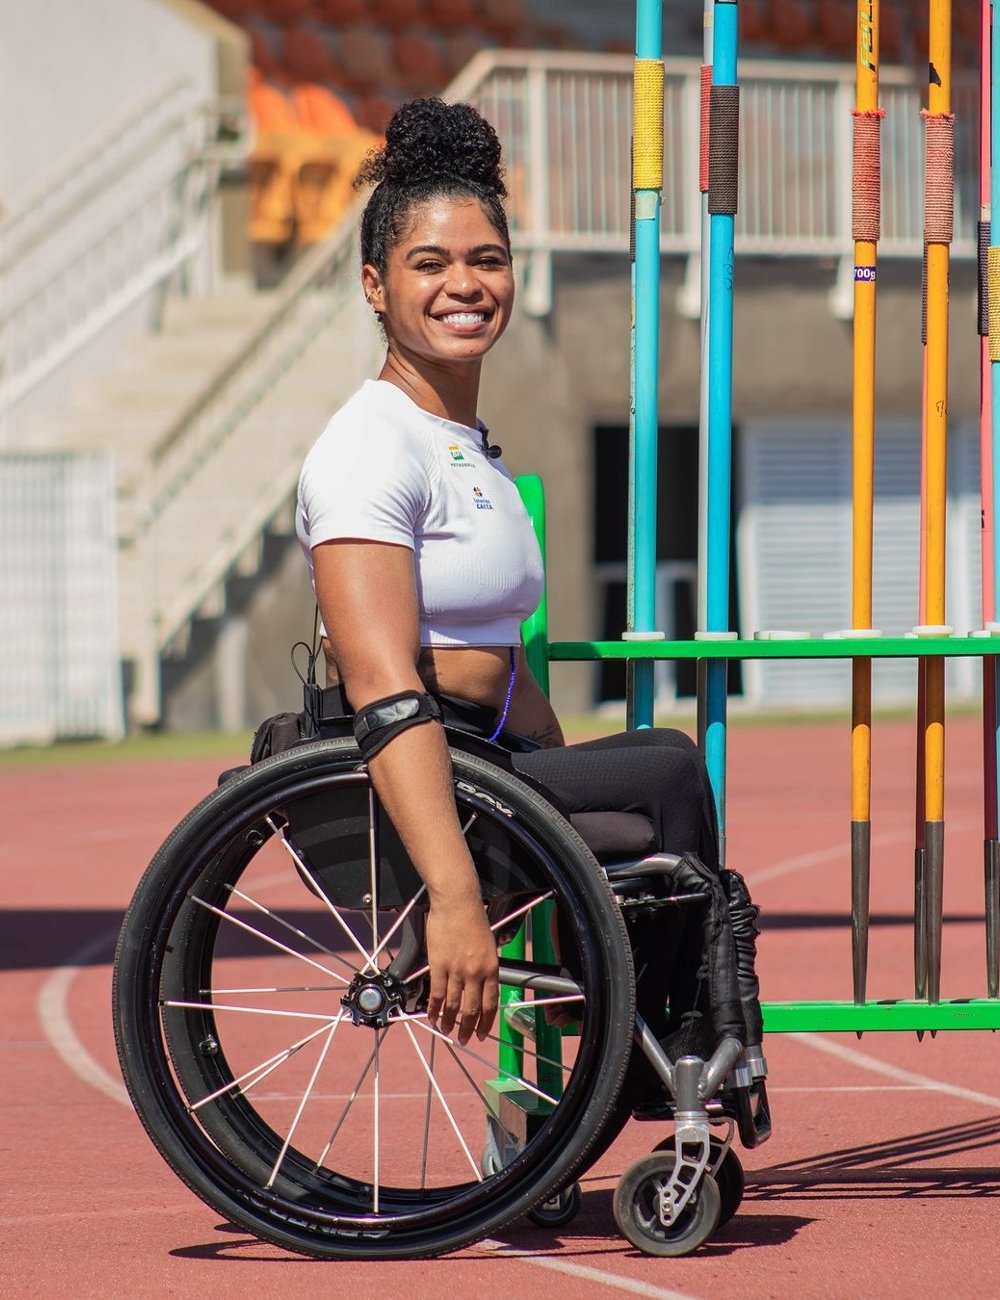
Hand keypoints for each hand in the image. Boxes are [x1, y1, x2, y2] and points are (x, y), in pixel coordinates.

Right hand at [424, 895, 499, 1044]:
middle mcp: (476, 973)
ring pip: (453, 1005)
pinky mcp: (438, 965)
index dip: (485, 1022)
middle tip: (464, 1039)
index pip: (490, 1004)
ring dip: (449, 1021)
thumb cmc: (473, 919)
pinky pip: (437, 993)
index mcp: (491, 968)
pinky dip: (435, 1008)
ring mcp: (457, 970)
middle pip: (471, 1009)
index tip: (481, 1033)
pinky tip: (433, 1016)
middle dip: (467, 1028)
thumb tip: (480, 985)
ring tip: (446, 1031)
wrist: (457, 903)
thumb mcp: (489, 945)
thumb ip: (485, 966)